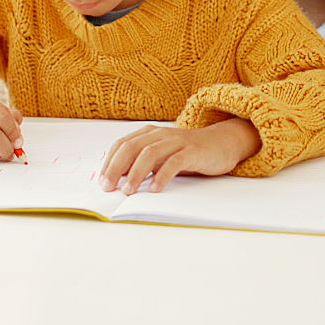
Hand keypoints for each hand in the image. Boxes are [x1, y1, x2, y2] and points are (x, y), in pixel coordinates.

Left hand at [97, 119, 261, 193]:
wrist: (221, 143)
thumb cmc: (188, 152)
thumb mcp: (162, 156)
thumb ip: (143, 163)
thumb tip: (118, 179)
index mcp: (150, 134)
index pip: (122, 144)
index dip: (109, 162)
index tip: (102, 181)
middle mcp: (160, 134)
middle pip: (132, 147)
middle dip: (116, 168)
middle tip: (109, 187)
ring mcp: (177, 141)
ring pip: (150, 153)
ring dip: (136, 173)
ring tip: (128, 190)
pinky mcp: (192, 151)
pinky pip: (174, 161)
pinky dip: (162, 175)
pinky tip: (155, 188)